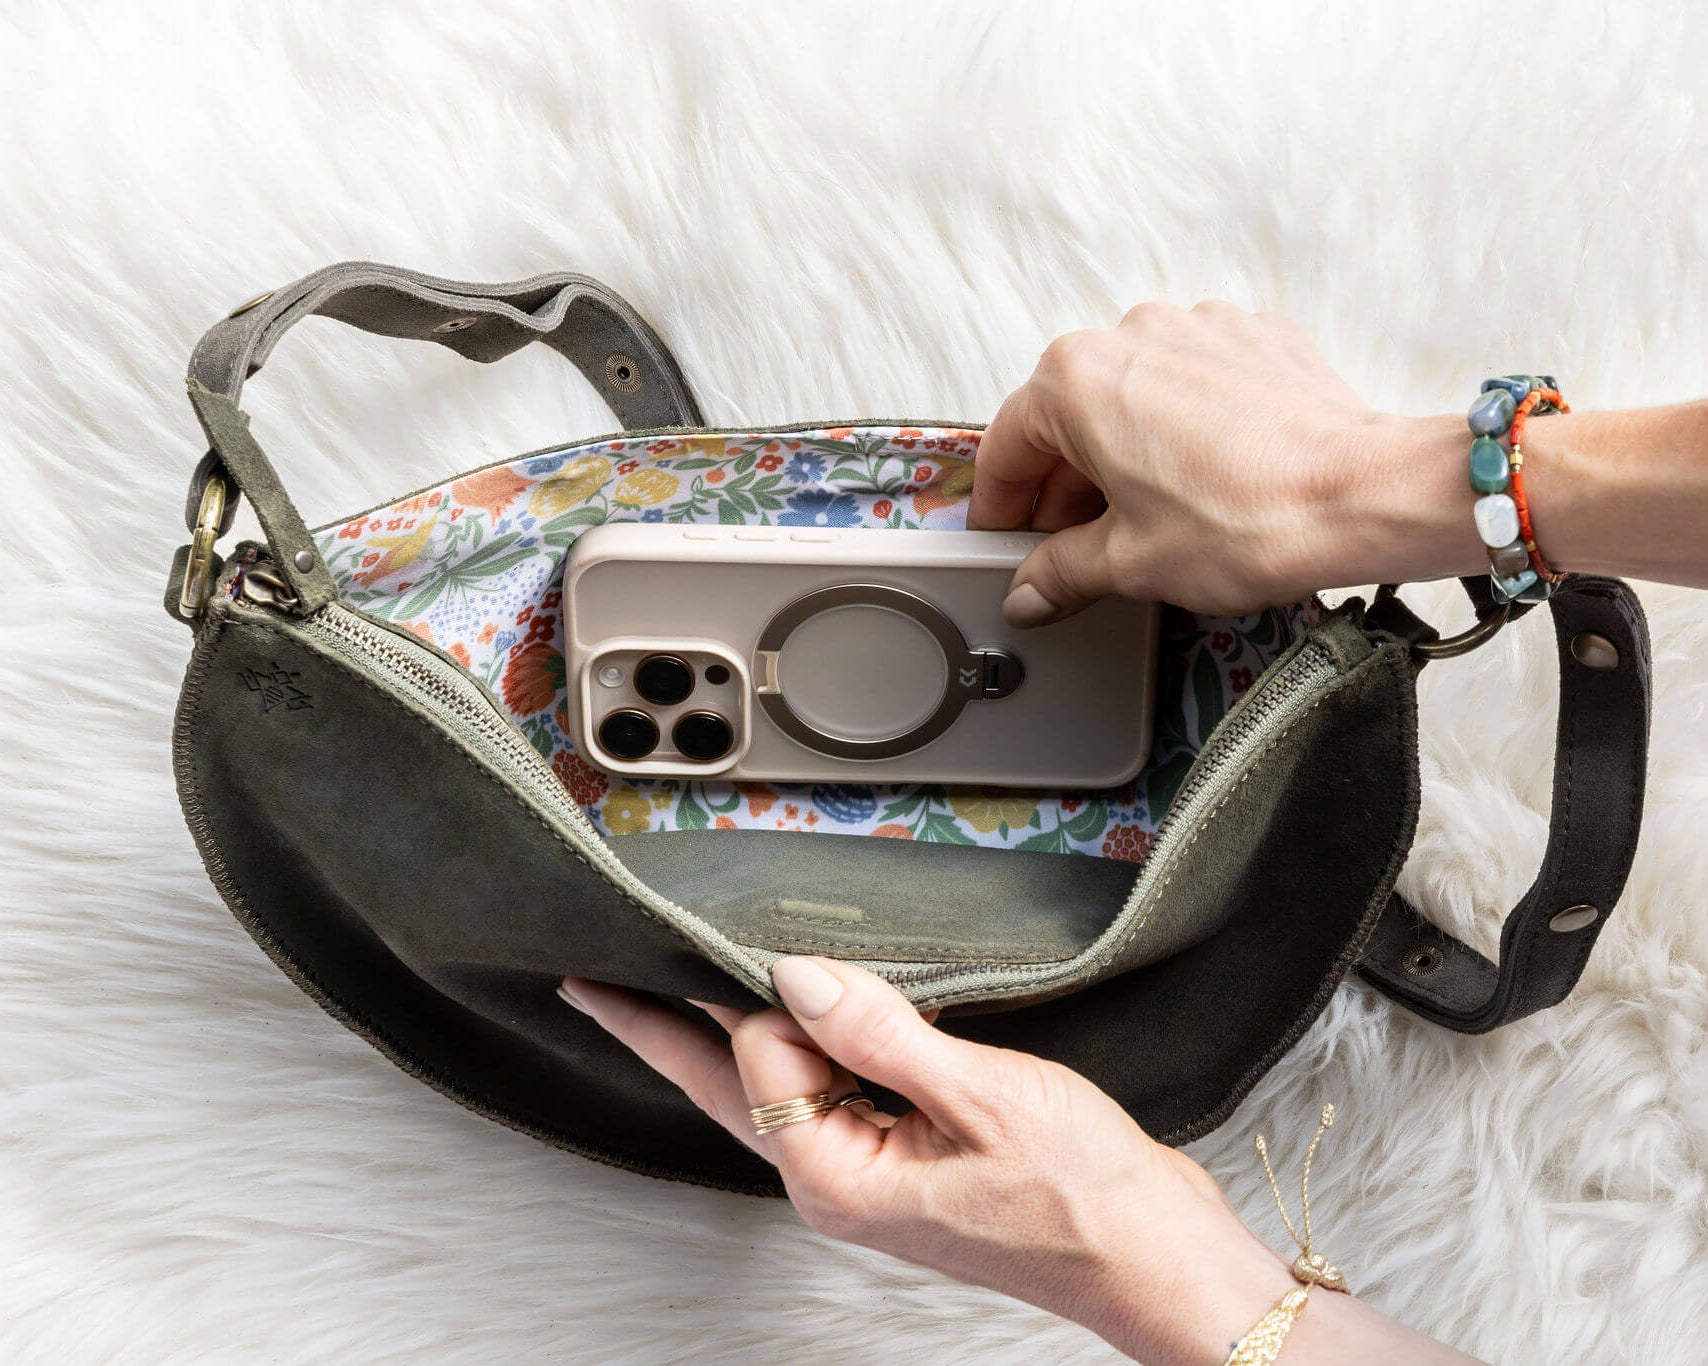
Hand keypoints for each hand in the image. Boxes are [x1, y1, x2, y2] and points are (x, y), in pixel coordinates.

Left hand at [559, 957, 1301, 1363]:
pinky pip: (834, 1092)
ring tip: (682, 987)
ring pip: (779, 1087)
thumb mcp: (979, 1099)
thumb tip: (792, 978)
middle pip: (728, 1089)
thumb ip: (878, 1034)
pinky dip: (818, 1047)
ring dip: (744, 1033)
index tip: (751, 933)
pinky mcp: (905, 1160)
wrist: (1153, 1253)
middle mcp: (837, 1182)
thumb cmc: (1081, 1199)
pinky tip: (814, 1017)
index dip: (766, 992)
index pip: (761, 1057)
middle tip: (594, 983)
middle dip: (660, 1032)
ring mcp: (869, 1175)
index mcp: (837, 1177)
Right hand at [968, 302, 1484, 620]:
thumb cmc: (1252, 519)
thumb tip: (1034, 588)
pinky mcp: (1255, 339)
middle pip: (1068, 417)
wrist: (1366, 495)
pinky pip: (1194, 383)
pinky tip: (1200, 481)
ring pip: (1131, 397)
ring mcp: (1198, 328)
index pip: (1007, 446)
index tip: (1004, 539)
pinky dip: (1183, 428)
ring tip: (1144, 518)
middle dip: (1063, 485)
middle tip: (1070, 547)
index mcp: (1077, 380)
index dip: (1000, 507)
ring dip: (1123, 453)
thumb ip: (1062, 572)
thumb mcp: (1130, 563)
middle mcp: (1131, 334)